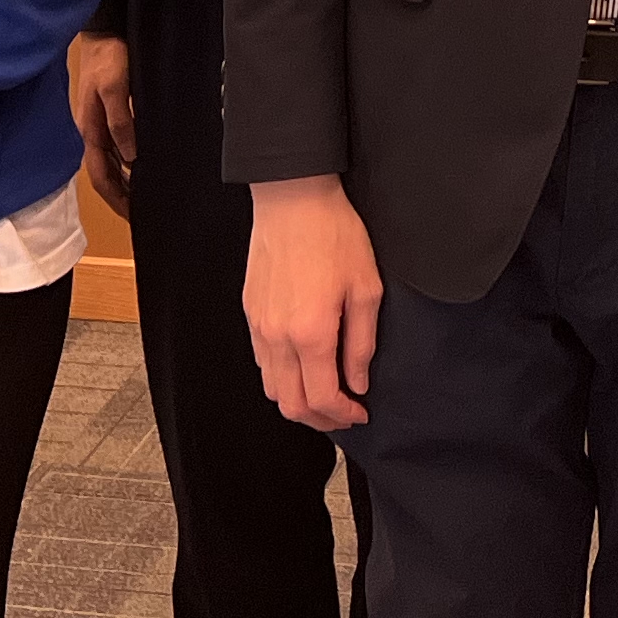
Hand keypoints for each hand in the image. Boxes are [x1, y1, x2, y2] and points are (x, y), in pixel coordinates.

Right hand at [69, 33, 136, 216]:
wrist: (104, 29)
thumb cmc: (108, 56)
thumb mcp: (114, 88)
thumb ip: (121, 122)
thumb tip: (130, 158)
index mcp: (90, 130)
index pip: (101, 176)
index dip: (116, 198)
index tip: (134, 216)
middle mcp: (93, 131)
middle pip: (105, 174)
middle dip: (121, 196)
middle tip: (143, 213)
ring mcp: (99, 122)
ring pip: (111, 162)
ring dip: (125, 180)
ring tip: (146, 194)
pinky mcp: (108, 112)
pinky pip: (117, 146)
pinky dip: (129, 161)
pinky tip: (143, 163)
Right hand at [245, 176, 381, 429]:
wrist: (293, 197)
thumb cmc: (334, 235)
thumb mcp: (366, 288)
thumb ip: (362, 343)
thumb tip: (358, 382)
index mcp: (310, 333)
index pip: (321, 399)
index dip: (343, 416)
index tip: (360, 413)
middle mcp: (278, 337)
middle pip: (291, 405)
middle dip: (320, 420)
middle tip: (343, 414)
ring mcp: (259, 326)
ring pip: (271, 388)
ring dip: (298, 401)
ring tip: (324, 393)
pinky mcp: (250, 312)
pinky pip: (262, 362)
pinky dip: (281, 377)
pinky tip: (303, 366)